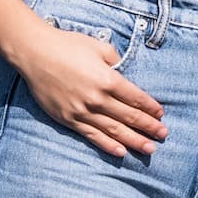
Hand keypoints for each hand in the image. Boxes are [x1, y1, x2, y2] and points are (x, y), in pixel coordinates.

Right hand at [13, 25, 165, 158]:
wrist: (34, 53)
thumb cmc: (68, 46)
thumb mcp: (100, 47)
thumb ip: (116, 62)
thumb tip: (124, 74)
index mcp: (108, 80)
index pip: (136, 99)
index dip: (151, 108)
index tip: (161, 115)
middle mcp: (97, 99)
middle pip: (129, 117)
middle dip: (148, 127)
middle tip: (163, 135)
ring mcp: (81, 111)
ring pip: (113, 130)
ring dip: (133, 140)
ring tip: (149, 149)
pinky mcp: (68, 119)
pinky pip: (91, 135)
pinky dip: (107, 145)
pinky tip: (120, 152)